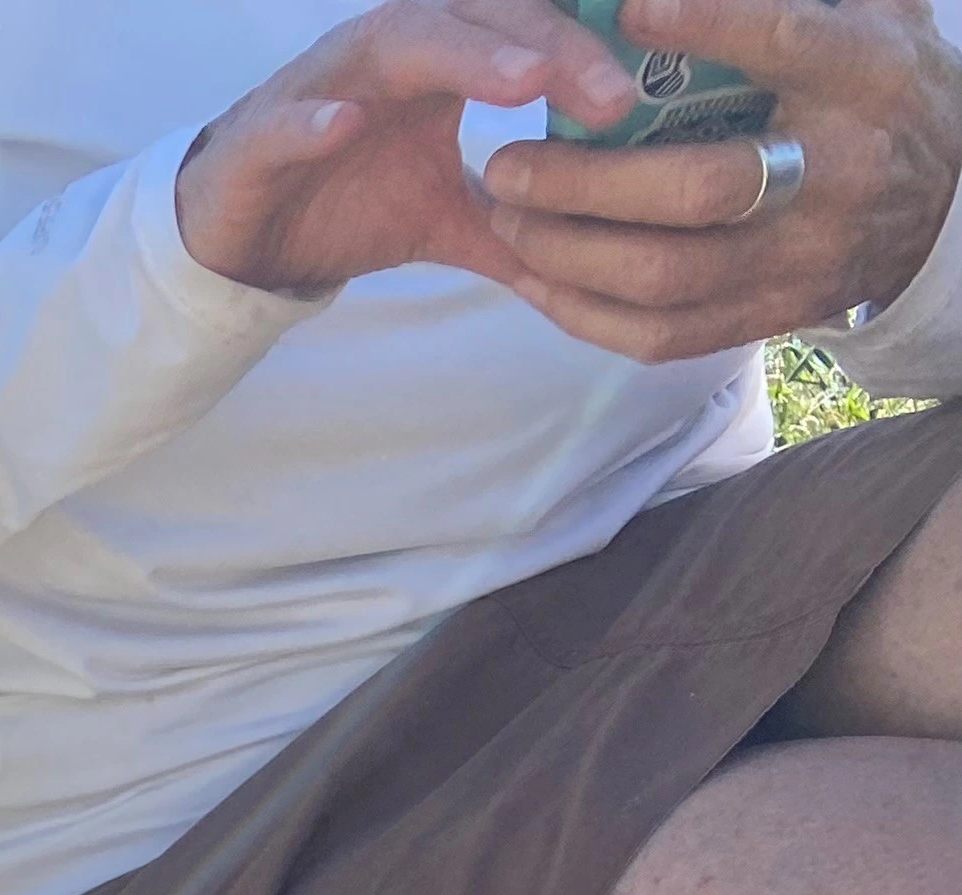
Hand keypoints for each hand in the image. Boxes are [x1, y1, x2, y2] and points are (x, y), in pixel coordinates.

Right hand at [176, 1, 640, 297]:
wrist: (235, 240)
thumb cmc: (340, 205)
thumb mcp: (445, 218)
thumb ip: (514, 228)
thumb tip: (592, 265)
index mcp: (441, 58)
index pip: (525, 25)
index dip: (586, 42)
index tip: (644, 88)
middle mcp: (388, 51)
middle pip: (478, 16)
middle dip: (548, 45)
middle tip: (611, 94)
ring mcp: (323, 87)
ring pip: (395, 43)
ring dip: (462, 55)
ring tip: (522, 81)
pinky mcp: (260, 139)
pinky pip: (287, 120)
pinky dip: (314, 119)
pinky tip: (347, 125)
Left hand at [478, 0, 961, 357]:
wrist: (942, 206)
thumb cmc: (876, 89)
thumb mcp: (867, 15)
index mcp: (865, 77)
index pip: (786, 43)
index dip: (705, 25)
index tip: (626, 10)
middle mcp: (838, 174)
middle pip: (698, 189)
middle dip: (585, 182)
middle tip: (508, 164)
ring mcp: (802, 258)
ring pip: (664, 276)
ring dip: (564, 253)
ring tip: (505, 216)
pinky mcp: (768, 316)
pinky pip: (659, 334)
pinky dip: (582, 311)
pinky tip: (536, 277)